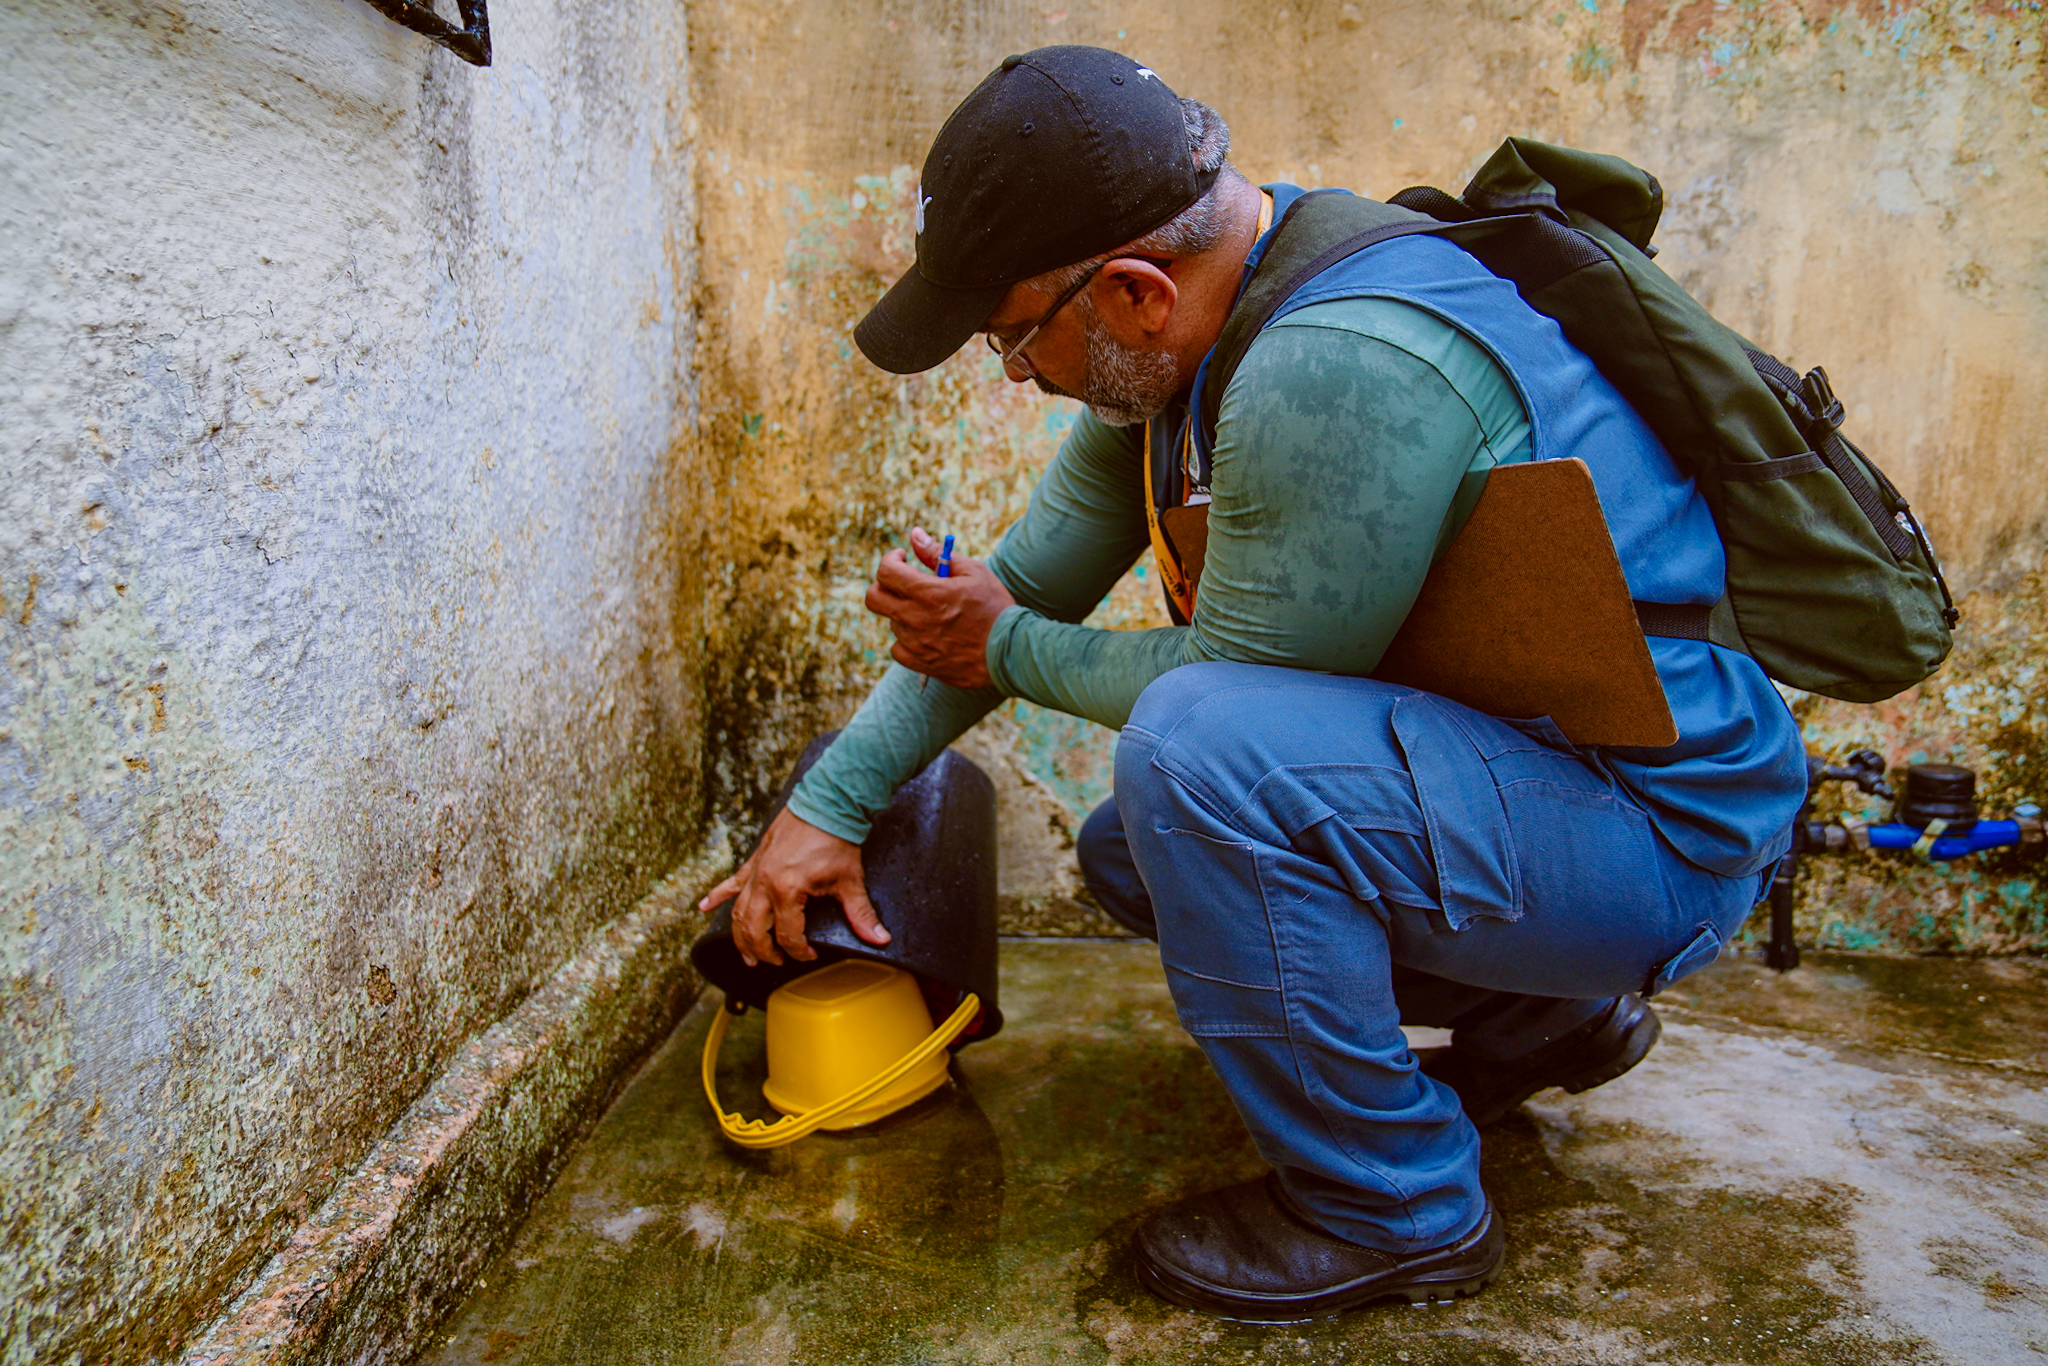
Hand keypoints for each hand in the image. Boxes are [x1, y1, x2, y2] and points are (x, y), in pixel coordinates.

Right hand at [698, 808, 891, 966]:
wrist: (827, 802)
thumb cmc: (837, 839)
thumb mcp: (850, 880)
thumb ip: (861, 914)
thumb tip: (880, 939)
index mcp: (788, 890)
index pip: (787, 935)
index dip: (799, 951)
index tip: (810, 955)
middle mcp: (765, 883)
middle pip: (754, 929)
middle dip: (762, 952)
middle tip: (773, 962)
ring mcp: (757, 871)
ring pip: (739, 912)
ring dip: (739, 936)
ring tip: (746, 955)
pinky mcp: (755, 860)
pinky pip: (731, 883)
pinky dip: (717, 896)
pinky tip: (703, 907)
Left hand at [864, 526, 1015, 689]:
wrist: (1010, 652)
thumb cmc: (995, 608)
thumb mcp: (973, 572)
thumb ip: (938, 553)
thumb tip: (914, 534)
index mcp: (928, 593)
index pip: (886, 571)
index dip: (890, 560)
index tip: (903, 558)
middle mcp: (915, 619)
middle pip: (874, 598)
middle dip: (884, 584)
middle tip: (903, 582)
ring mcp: (915, 644)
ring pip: (892, 622)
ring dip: (904, 611)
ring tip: (932, 611)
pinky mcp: (920, 664)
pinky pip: (898, 648)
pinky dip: (906, 640)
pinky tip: (926, 634)